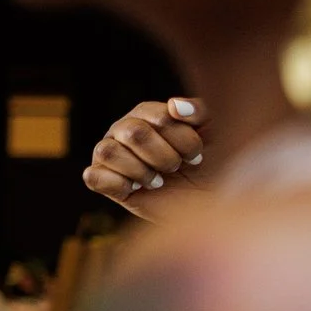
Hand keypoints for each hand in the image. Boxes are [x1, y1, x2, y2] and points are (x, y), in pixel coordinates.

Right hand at [83, 97, 209, 222]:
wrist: (207, 204)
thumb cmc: (213, 166)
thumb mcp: (217, 134)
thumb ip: (200, 111)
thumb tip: (174, 105)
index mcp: (148, 113)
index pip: (159, 118)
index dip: (182, 140)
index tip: (196, 155)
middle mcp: (123, 130)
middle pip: (133, 133)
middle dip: (163, 158)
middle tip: (176, 169)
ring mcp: (109, 154)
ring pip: (108, 152)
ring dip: (141, 172)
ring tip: (157, 181)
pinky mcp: (101, 180)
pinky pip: (94, 177)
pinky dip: (119, 185)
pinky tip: (137, 189)